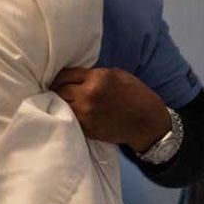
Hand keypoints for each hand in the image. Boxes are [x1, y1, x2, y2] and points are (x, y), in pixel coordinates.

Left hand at [51, 67, 170, 152]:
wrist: (147, 123)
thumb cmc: (135, 95)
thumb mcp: (116, 75)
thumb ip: (93, 75)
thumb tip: (75, 76)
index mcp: (96, 78)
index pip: (65, 74)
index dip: (59, 77)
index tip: (57, 79)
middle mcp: (88, 95)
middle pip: (59, 90)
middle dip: (57, 89)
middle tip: (56, 91)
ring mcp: (86, 113)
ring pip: (61, 105)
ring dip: (60, 103)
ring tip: (61, 101)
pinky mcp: (86, 128)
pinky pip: (70, 119)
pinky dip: (68, 115)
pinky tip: (69, 113)